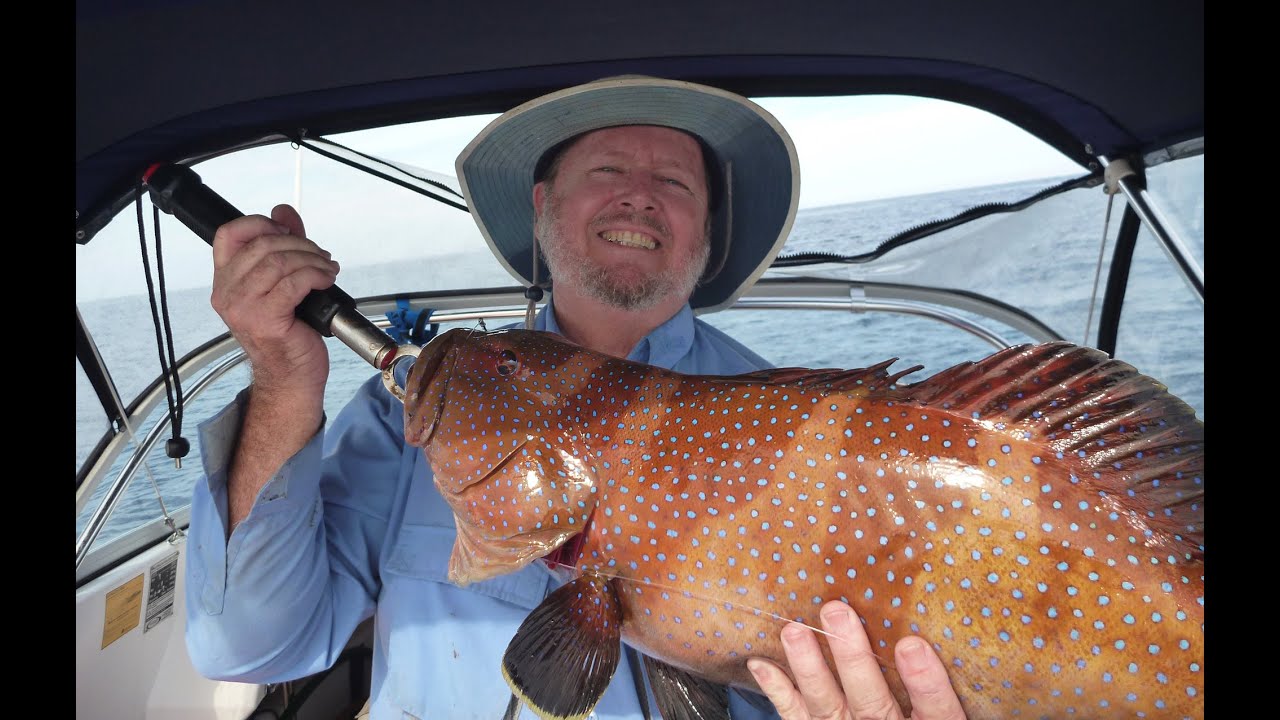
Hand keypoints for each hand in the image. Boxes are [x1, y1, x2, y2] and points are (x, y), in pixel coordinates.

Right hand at [210, 204, 335, 398]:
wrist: (291, 378)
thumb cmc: (288, 334)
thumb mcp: (281, 284)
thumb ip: (282, 246)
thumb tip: (283, 211)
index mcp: (225, 281)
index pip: (228, 234)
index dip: (259, 223)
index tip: (286, 230)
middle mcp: (227, 293)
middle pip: (262, 245)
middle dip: (299, 243)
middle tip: (320, 255)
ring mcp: (243, 307)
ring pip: (279, 262)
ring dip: (311, 259)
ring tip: (327, 269)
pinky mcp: (266, 320)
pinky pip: (293, 283)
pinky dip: (316, 275)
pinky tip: (326, 279)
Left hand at [748, 600, 965, 719]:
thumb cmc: (915, 710)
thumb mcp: (939, 706)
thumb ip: (936, 678)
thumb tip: (931, 620)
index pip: (936, 710)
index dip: (925, 681)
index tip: (911, 644)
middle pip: (873, 702)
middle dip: (852, 658)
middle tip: (835, 613)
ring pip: (828, 706)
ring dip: (809, 667)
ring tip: (794, 631)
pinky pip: (795, 717)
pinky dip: (777, 690)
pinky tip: (762, 664)